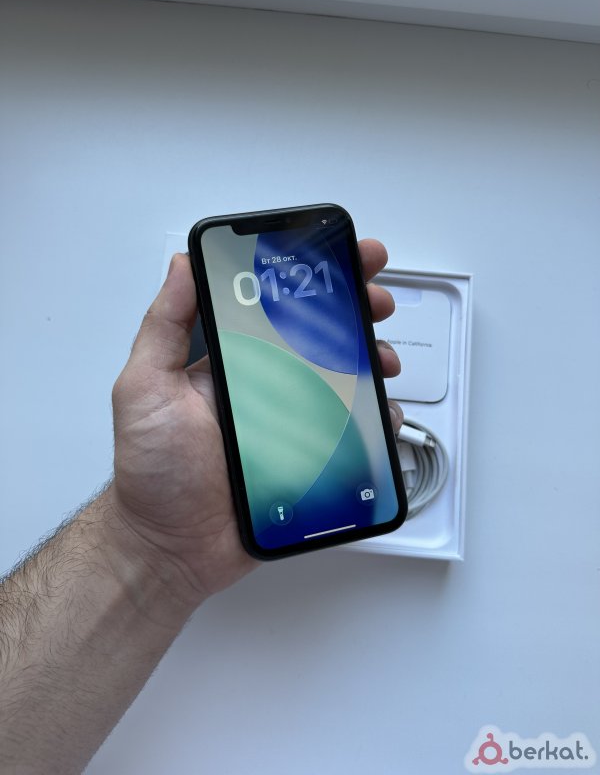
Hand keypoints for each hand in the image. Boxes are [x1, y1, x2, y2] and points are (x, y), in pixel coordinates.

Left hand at [109, 239, 401, 608]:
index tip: (336, 256)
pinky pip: (349, 434)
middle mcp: (263, 386)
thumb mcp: (144, 388)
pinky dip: (372, 419)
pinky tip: (380, 412)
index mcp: (230, 361)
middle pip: (317, 338)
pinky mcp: (306, 460)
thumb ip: (163, 327)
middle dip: (353, 312)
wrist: (169, 548)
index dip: (308, 280)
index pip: (274, 307)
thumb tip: (182, 265)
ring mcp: (289, 423)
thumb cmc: (152, 470)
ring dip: (370, 361)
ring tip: (382, 359)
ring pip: (341, 382)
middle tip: (375, 301)